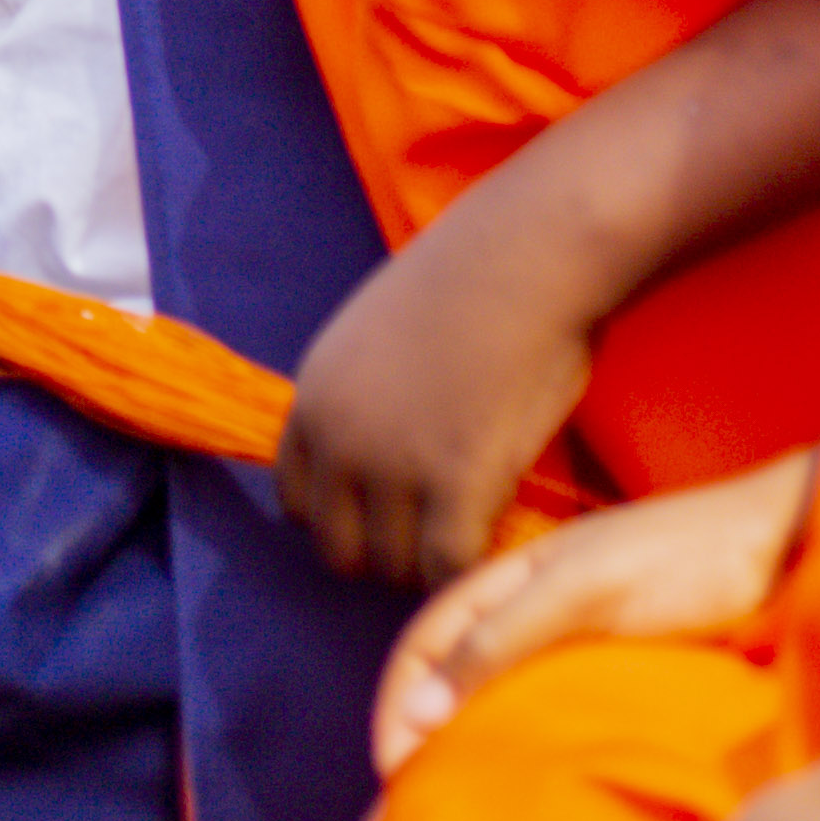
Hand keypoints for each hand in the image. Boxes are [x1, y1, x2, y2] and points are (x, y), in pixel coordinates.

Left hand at [279, 202, 594, 593]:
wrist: (524, 253)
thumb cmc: (468, 284)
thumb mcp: (372, 338)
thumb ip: (359, 402)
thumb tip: (371, 464)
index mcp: (313, 399)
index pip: (295, 503)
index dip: (343, 517)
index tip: (386, 514)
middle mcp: (338, 438)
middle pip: (341, 550)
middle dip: (386, 551)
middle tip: (438, 530)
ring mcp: (393, 463)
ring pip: (396, 567)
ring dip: (433, 560)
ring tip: (476, 524)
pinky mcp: (456, 480)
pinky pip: (448, 565)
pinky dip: (472, 566)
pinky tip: (500, 531)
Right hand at [373, 451, 819, 775]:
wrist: (783, 550)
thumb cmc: (684, 555)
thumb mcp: (583, 591)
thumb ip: (499, 640)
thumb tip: (414, 712)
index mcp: (510, 579)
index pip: (423, 643)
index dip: (396, 705)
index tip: (390, 777)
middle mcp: (531, 616)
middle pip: (450, 679)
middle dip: (417, 742)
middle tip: (408, 820)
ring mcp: (574, 650)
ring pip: (498, 708)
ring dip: (467, 757)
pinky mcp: (617, 682)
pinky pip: (551, 725)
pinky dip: (525, 762)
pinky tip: (530, 802)